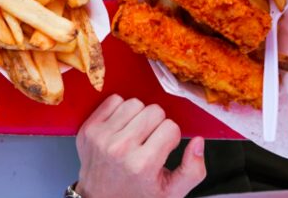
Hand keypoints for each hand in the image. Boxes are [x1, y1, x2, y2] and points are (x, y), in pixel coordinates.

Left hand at [75, 95, 204, 197]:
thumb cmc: (137, 195)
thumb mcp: (171, 193)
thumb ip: (193, 170)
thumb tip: (198, 141)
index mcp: (143, 165)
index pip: (171, 127)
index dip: (171, 137)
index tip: (162, 149)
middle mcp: (120, 149)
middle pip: (154, 111)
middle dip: (157, 124)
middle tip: (149, 141)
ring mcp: (101, 137)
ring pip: (134, 103)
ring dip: (138, 116)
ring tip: (135, 134)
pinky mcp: (89, 129)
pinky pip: (113, 100)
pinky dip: (120, 111)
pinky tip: (120, 128)